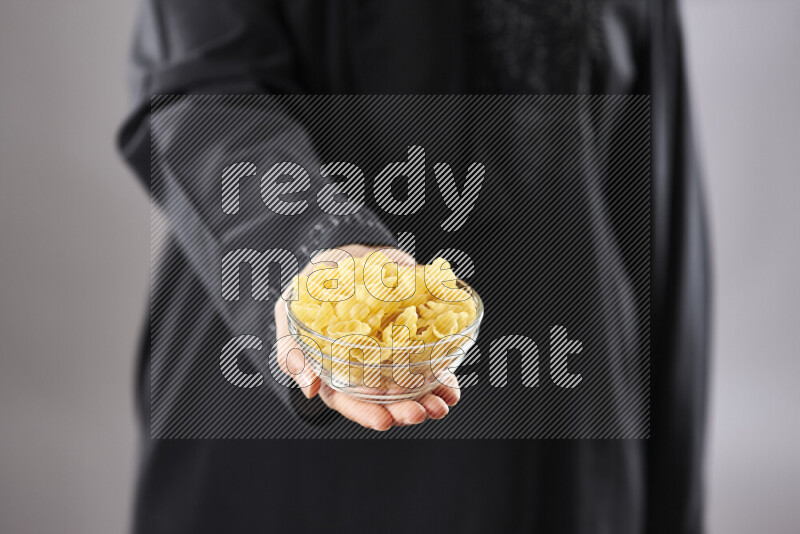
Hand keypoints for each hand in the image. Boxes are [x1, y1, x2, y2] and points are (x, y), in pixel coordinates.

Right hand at [273, 244, 459, 430]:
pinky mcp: (412, 336)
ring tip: (442, 403)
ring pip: (409, 384)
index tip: (382, 420)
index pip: (346, 399)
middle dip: (402, 409)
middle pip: (382, 397)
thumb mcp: (290, 310)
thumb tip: (309, 388)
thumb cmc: (312, 284)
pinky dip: (441, 376)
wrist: (347, 252)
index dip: (364, 412)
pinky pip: (429, 360)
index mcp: (332, 368)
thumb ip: (292, 348)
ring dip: (427, 397)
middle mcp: (363, 366)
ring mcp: (390, 353)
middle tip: (421, 412)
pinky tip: (452, 387)